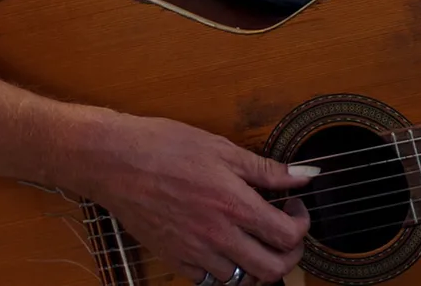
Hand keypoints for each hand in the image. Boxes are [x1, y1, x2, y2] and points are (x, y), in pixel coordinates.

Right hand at [81, 114, 316, 283]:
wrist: (115, 162)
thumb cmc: (167, 148)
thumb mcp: (223, 150)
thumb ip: (268, 169)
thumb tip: (305, 175)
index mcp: (235, 206)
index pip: (288, 236)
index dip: (301, 224)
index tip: (293, 207)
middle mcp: (217, 236)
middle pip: (272, 270)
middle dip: (289, 255)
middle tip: (284, 232)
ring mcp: (194, 252)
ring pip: (240, 280)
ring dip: (255, 263)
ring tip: (253, 238)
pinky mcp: (172, 259)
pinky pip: (207, 281)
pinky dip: (223, 270)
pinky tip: (223, 246)